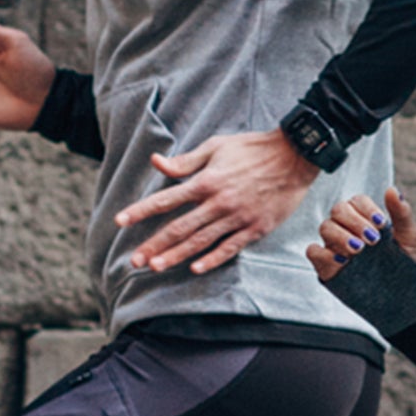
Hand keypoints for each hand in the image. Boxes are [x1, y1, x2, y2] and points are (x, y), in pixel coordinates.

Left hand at [112, 129, 321, 274]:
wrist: (296, 156)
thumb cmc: (253, 148)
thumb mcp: (216, 146)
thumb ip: (186, 161)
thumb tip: (157, 162)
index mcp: (206, 181)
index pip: (166, 199)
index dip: (141, 211)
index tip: (120, 221)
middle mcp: (219, 202)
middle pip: (179, 227)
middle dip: (154, 244)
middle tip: (134, 261)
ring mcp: (238, 217)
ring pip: (201, 241)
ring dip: (176, 256)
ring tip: (156, 267)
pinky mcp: (256, 228)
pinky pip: (230, 247)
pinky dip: (213, 259)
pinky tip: (196, 268)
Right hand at [305, 189, 415, 281]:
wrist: (403, 294)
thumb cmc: (405, 260)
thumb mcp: (409, 236)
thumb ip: (401, 213)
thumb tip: (393, 189)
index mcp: (365, 217)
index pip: (357, 201)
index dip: (367, 209)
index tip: (382, 224)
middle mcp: (347, 228)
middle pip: (338, 210)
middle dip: (355, 222)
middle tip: (373, 240)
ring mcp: (335, 246)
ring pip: (325, 227)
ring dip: (341, 235)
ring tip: (359, 250)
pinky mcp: (326, 265)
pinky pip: (313, 251)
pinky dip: (323, 253)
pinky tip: (343, 261)